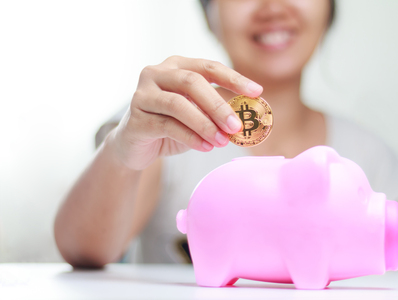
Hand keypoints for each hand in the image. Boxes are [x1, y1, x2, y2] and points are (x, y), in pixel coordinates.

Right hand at [108, 56, 262, 169]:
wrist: (134, 146)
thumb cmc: (169, 126)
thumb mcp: (195, 114)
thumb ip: (214, 111)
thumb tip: (245, 118)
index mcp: (176, 66)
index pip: (208, 67)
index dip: (234, 78)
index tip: (257, 91)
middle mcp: (156, 73)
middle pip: (192, 82)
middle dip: (218, 105)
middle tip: (237, 126)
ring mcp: (142, 94)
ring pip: (178, 104)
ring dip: (205, 124)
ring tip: (222, 141)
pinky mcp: (136, 118)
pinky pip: (167, 126)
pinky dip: (190, 137)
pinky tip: (205, 147)